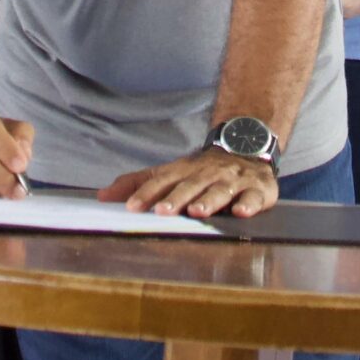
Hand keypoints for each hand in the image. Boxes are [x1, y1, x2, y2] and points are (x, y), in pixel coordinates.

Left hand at [100, 146, 281, 219]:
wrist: (248, 146)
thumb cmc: (202, 170)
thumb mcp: (170, 173)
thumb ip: (138, 184)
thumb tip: (102, 196)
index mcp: (184, 171)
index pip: (162, 182)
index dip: (146, 194)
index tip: (130, 207)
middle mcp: (207, 174)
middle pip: (189, 186)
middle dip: (176, 199)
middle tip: (161, 211)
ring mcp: (233, 181)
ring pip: (219, 191)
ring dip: (208, 201)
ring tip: (197, 211)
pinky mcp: (257, 190)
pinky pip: (253, 198)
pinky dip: (248, 205)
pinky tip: (240, 213)